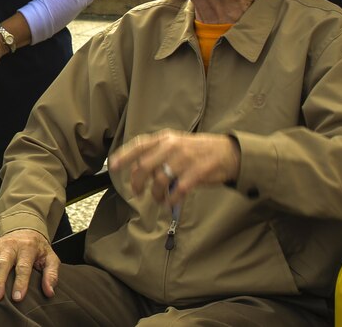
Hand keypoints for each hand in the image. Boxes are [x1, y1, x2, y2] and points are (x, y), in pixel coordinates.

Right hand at [0, 229, 59, 301]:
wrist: (26, 228)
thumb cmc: (37, 248)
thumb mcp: (50, 258)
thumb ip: (51, 274)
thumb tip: (49, 291)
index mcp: (27, 247)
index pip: (23, 267)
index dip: (20, 282)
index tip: (18, 298)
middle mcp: (10, 245)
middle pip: (3, 263)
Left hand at [109, 130, 240, 206]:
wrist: (228, 153)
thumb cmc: (199, 150)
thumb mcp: (176, 145)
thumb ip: (157, 154)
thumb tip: (137, 170)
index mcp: (165, 138)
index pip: (139, 145)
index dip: (124, 156)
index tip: (113, 167)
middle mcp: (172, 146)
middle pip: (144, 166)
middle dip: (137, 182)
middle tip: (137, 192)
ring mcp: (185, 159)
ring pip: (160, 180)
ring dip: (155, 194)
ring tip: (158, 199)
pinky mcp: (197, 172)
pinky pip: (178, 190)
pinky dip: (171, 199)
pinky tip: (170, 202)